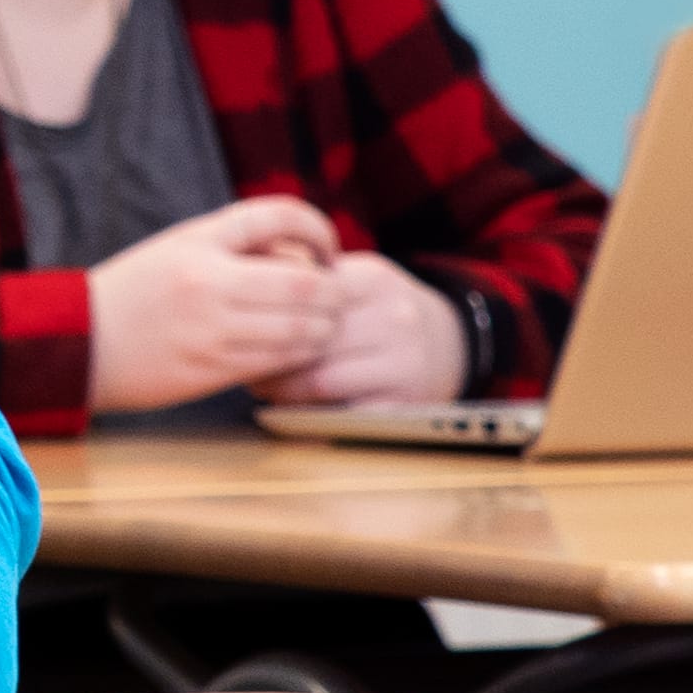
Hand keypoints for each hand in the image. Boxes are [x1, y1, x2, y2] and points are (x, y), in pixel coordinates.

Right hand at [86, 197, 343, 411]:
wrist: (80, 341)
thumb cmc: (133, 292)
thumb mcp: (176, 249)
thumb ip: (232, 246)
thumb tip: (301, 256)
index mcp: (198, 240)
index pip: (278, 216)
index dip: (318, 230)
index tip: (328, 251)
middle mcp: (208, 280)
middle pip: (305, 282)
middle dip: (334, 293)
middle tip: (338, 298)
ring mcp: (212, 328)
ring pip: (301, 329)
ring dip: (323, 329)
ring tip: (323, 328)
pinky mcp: (213, 368)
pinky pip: (278, 361)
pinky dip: (298, 357)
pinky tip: (297, 353)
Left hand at [259, 254, 470, 409]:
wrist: (449, 341)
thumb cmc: (380, 309)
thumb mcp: (356, 277)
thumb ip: (308, 275)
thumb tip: (243, 280)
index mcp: (374, 280)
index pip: (306, 296)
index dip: (269, 315)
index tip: (245, 325)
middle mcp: (394, 319)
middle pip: (310, 342)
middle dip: (270, 357)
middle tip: (245, 363)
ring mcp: (403, 364)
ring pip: (321, 381)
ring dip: (283, 390)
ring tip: (264, 387)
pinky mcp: (404, 403)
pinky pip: (343, 416)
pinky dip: (312, 416)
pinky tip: (295, 409)